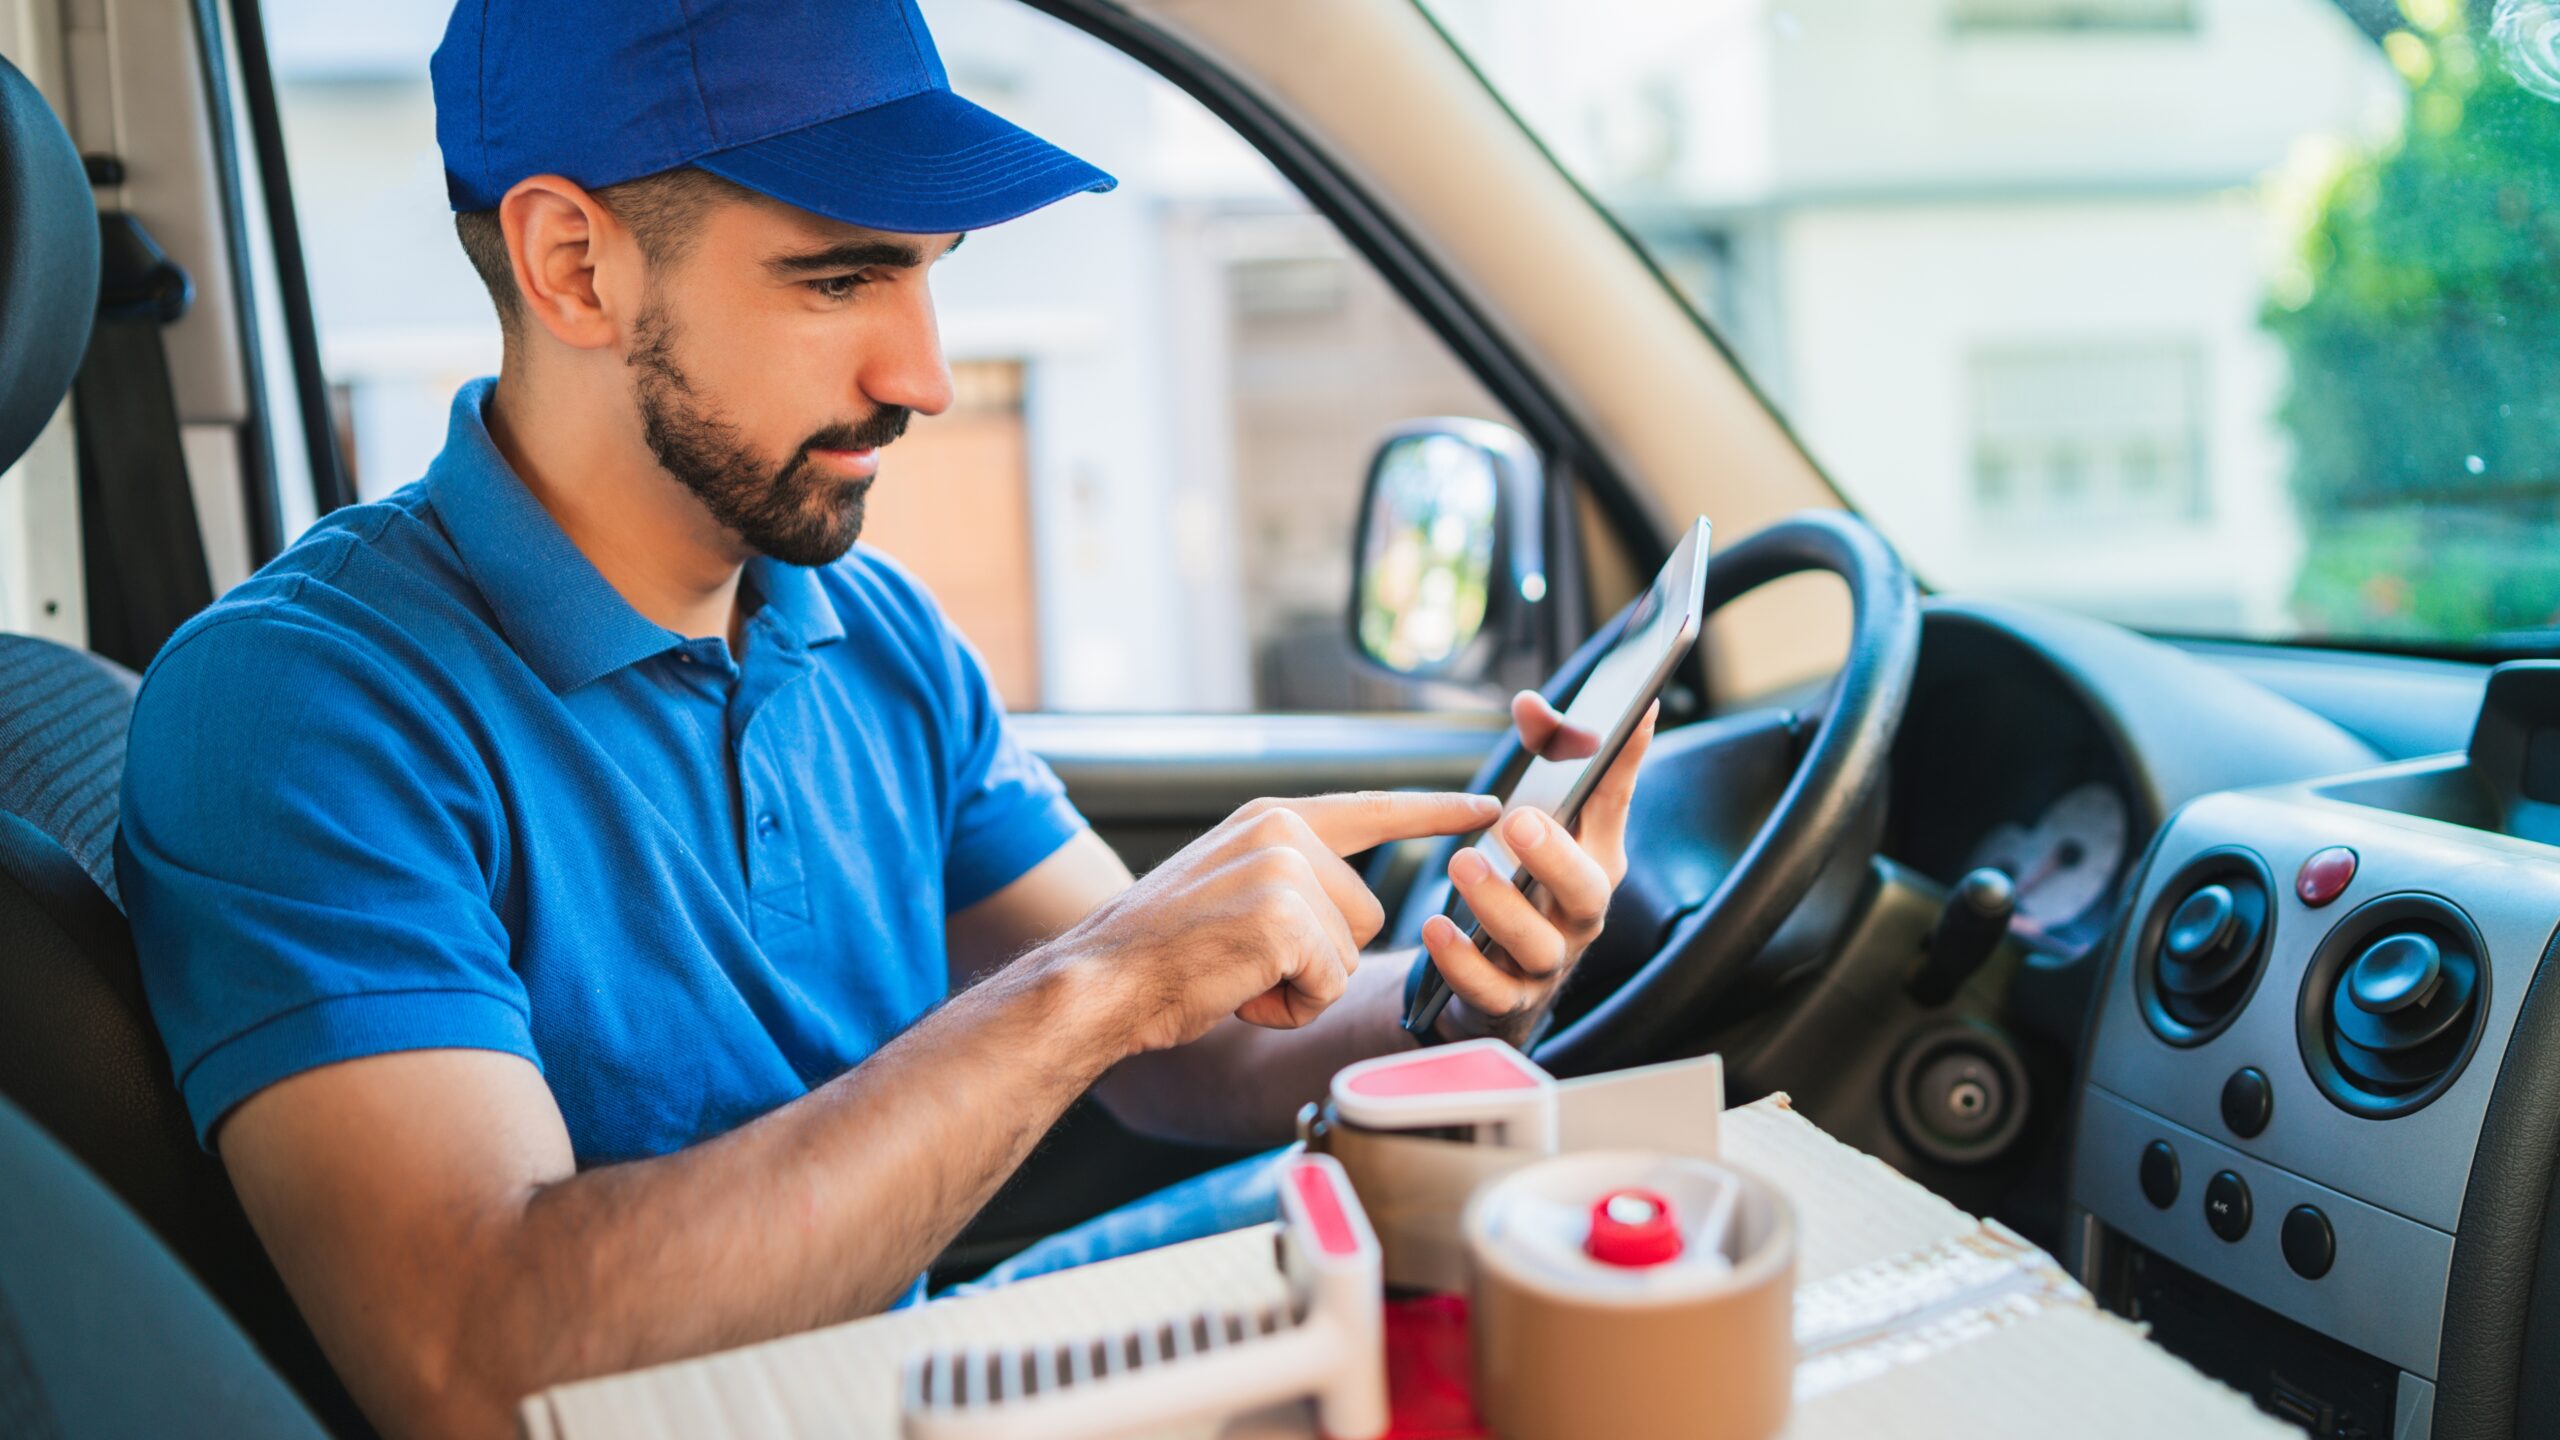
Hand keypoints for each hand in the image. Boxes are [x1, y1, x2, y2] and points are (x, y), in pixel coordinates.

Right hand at [1055, 790, 1498, 1055]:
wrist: (1101, 979)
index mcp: (1269, 819)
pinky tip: (1239, 992)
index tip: (1490, 809)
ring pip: (1350, 954)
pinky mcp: (1285, 918)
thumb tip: (1357, 911)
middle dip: (1319, 958)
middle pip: (1368, 914)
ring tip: (1238, 975)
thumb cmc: (1161, 953)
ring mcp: (1284, 870)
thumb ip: (1290, 879)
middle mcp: (1281, 831)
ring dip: (1303, 986)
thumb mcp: (1232, 888)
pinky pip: (1328, 984)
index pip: (1373, 808)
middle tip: (1246, 962)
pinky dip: (1290, 1007)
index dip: (1437, 812)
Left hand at [1424, 691, 1656, 1043]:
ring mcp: (1547, 960)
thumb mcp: (1531, 820)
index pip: (1614, 804)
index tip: (1638, 708)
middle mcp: (1579, 913)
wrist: (1496, 978)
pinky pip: (1491, 989)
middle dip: (1556, 855)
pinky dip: (1463, 961)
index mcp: (1593, 859)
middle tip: (1519, 819)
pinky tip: (1437, 928)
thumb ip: (1537, 756)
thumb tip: (1531, 704)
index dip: (1627, 758)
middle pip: (1587, 890)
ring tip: (1462, 863)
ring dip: (1500, 904)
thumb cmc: (1522, 884)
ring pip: (1537, 943)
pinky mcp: (1508, 999)